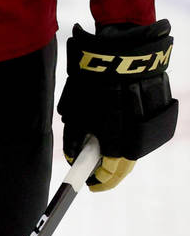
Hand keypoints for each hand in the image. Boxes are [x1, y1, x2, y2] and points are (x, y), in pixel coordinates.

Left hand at [57, 20, 177, 190]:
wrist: (123, 50)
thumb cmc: (93, 78)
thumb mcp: (77, 107)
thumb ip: (75, 135)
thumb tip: (74, 155)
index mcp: (117, 135)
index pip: (109, 170)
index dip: (98, 179)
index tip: (89, 184)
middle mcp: (139, 134)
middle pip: (125, 163)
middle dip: (109, 170)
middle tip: (95, 172)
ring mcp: (153, 123)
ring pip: (136, 147)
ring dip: (120, 152)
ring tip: (102, 151)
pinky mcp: (161, 112)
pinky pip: (144, 131)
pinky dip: (130, 135)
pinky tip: (117, 131)